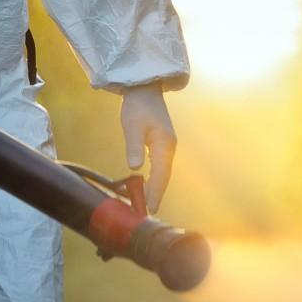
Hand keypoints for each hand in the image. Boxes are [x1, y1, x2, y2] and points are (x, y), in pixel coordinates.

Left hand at [120, 86, 176, 211]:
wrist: (145, 89)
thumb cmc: (137, 106)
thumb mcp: (132, 125)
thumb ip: (134, 146)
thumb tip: (135, 168)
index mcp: (164, 144)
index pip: (160, 174)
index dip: (155, 192)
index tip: (151, 209)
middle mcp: (169, 147)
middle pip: (164, 176)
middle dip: (156, 194)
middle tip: (146, 212)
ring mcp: (167, 146)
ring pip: (162, 172)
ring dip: (154, 188)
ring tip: (144, 203)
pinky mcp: (162, 144)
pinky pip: (160, 166)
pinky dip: (153, 178)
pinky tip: (146, 186)